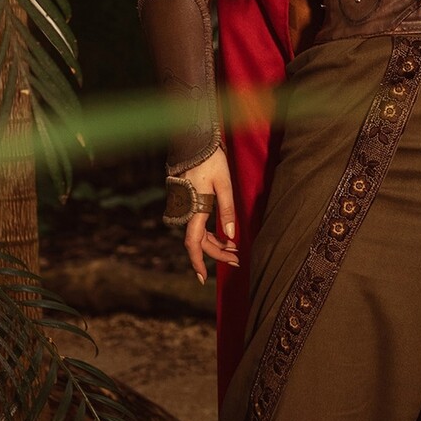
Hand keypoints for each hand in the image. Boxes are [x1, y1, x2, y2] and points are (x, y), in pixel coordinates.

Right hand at [178, 148, 238, 283]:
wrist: (194, 142)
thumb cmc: (211, 160)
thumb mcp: (224, 184)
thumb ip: (227, 210)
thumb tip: (230, 236)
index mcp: (194, 208)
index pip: (194, 243)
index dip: (198, 262)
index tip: (204, 279)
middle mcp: (186, 211)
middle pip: (198, 242)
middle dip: (217, 254)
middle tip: (236, 260)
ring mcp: (185, 206)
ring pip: (198, 234)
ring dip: (214, 244)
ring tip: (233, 248)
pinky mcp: (186, 202)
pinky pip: (197, 224)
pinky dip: (209, 233)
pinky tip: (223, 236)